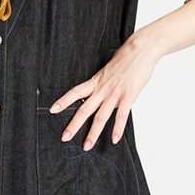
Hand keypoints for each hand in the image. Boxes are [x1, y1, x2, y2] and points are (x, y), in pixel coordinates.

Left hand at [50, 0, 194, 147]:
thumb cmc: (127, 57)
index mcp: (96, 81)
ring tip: (87, 146)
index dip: (63, 101)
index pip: (75, 92)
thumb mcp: (109, 69)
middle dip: (73, 125)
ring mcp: (115, 94)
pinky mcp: (129, 97)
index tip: (52, 110)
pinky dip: (117, 129)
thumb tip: (101, 94)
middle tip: (64, 137)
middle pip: (84, 110)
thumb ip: (104, 83)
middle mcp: (103, 89)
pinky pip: (121, 116)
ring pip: (100, 117)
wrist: (143, 48)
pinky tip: (113, 139)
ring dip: (93, 133)